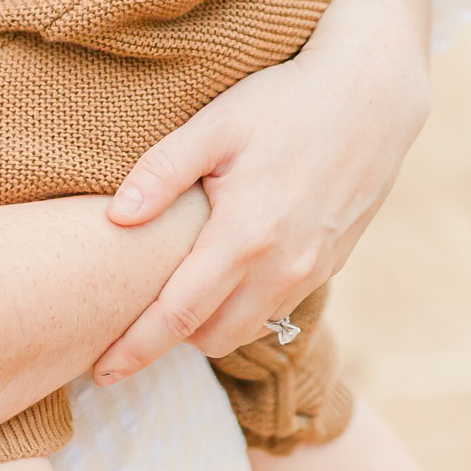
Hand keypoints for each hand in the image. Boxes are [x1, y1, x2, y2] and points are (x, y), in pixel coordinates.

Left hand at [90, 0, 430, 382]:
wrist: (370, 98)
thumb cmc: (284, 103)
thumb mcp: (215, 125)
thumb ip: (162, 173)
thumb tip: (114, 218)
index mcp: (245, 237)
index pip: (178, 314)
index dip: (136, 348)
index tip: (100, 372)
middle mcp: (283, 269)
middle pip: (211, 337)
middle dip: (168, 337)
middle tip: (129, 314)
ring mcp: (312, 272)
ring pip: (247, 329)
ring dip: (210, 323)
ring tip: (176, 290)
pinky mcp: (331, 265)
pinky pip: (278, 307)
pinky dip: (246, 304)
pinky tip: (227, 269)